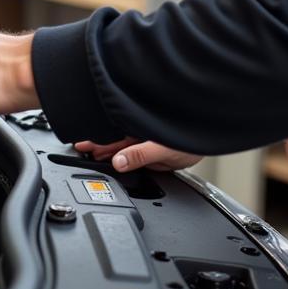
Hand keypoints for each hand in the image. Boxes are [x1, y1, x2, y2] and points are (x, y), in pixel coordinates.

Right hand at [74, 137, 202, 172]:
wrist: (208, 140)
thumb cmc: (191, 137)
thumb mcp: (164, 148)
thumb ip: (140, 155)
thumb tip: (119, 161)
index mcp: (139, 126)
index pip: (113, 130)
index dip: (96, 135)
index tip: (82, 141)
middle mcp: (140, 132)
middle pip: (113, 137)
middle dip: (96, 141)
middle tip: (79, 147)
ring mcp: (144, 141)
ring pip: (120, 146)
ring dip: (106, 149)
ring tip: (89, 152)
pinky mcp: (150, 152)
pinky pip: (130, 154)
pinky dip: (119, 157)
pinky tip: (111, 159)